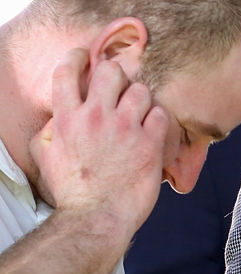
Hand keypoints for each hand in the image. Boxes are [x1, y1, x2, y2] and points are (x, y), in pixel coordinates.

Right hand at [28, 49, 169, 235]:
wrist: (98, 216)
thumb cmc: (72, 190)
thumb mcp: (46, 156)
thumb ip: (51, 129)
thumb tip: (60, 115)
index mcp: (67, 119)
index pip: (67, 71)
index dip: (77, 57)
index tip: (85, 57)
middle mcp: (96, 117)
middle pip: (110, 70)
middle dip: (115, 75)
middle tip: (118, 89)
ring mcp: (125, 128)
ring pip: (140, 90)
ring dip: (140, 99)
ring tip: (137, 115)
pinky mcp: (149, 142)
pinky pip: (160, 113)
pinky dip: (157, 119)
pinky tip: (151, 131)